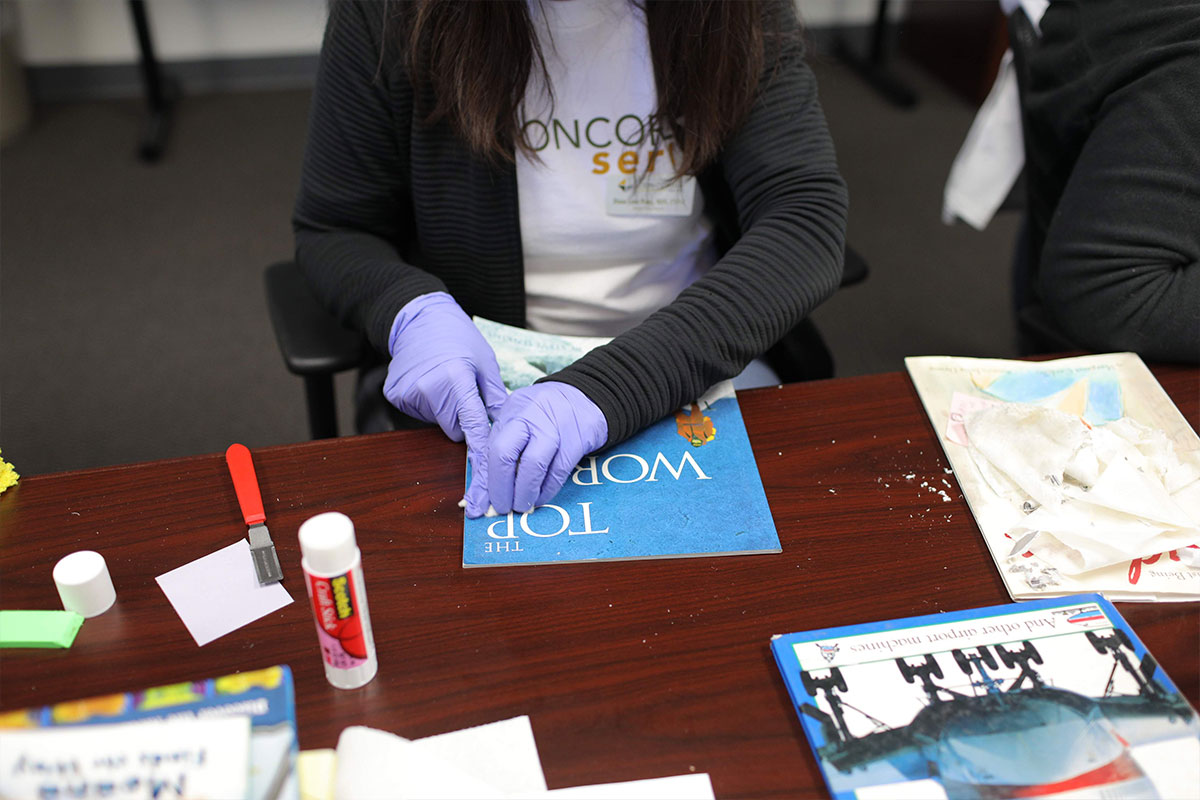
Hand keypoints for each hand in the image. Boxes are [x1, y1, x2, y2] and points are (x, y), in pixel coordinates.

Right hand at [383, 292, 507, 473]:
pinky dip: (427, 404)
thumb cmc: (458, 337)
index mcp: (456, 379)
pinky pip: (420, 413)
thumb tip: (505, 426)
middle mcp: (430, 389)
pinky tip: (428, 381)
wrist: (418, 318)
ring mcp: (409, 394)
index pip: (472, 425)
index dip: (482, 452)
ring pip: (437, 422)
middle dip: (462, 418)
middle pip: (454, 429)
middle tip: (462, 391)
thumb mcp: (484, 362)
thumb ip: (494, 396)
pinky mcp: (396, 396)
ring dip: (445, 410)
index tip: (486, 480)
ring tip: (443, 380)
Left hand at [467, 381, 606, 516]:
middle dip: (500, 487)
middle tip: (501, 507)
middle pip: (504, 454)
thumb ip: (503, 446)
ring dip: (524, 493)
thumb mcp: (520, 419)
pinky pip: (557, 472)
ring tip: (521, 506)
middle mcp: (530, 417)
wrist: (585, 398)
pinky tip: (540, 498)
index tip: (480, 504)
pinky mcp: (575, 441)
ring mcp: (554, 428)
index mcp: (512, 411)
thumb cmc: (546, 414)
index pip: (491, 448)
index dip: (484, 481)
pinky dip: (546, 490)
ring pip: (533, 466)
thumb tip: (485, 490)